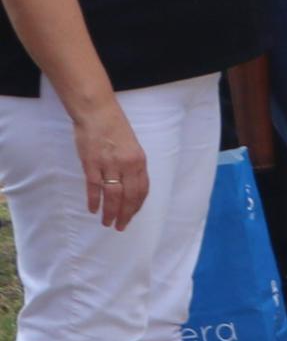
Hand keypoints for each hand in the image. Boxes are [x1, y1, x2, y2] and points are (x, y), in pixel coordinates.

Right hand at [70, 97, 147, 231]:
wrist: (98, 113)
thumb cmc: (115, 128)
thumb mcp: (131, 147)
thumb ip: (132, 166)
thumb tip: (130, 186)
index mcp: (139, 161)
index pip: (142, 190)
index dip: (136, 206)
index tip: (131, 216)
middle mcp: (127, 165)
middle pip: (129, 196)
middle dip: (125, 214)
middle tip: (120, 227)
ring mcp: (109, 165)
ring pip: (112, 195)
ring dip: (110, 212)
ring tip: (107, 223)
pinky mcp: (91, 163)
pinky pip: (94, 187)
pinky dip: (94, 200)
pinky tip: (93, 210)